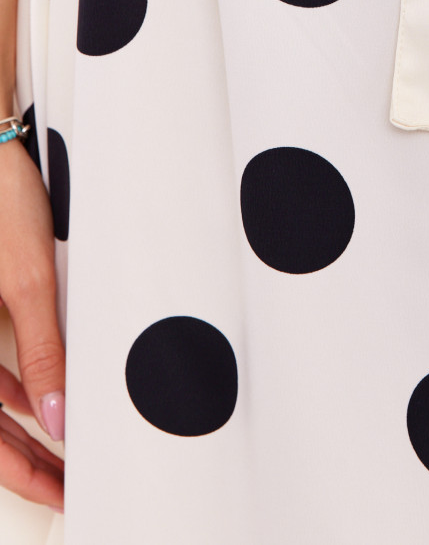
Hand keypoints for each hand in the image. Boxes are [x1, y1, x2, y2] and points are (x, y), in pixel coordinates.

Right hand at [0, 136, 64, 511]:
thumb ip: (42, 351)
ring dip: (21, 431)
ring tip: (68, 451)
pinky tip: (43, 402)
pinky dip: (12, 392)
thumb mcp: (25, 278)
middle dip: (25, 461)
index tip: (64, 493)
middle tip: (73, 484)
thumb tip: (56, 420)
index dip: (24, 473)